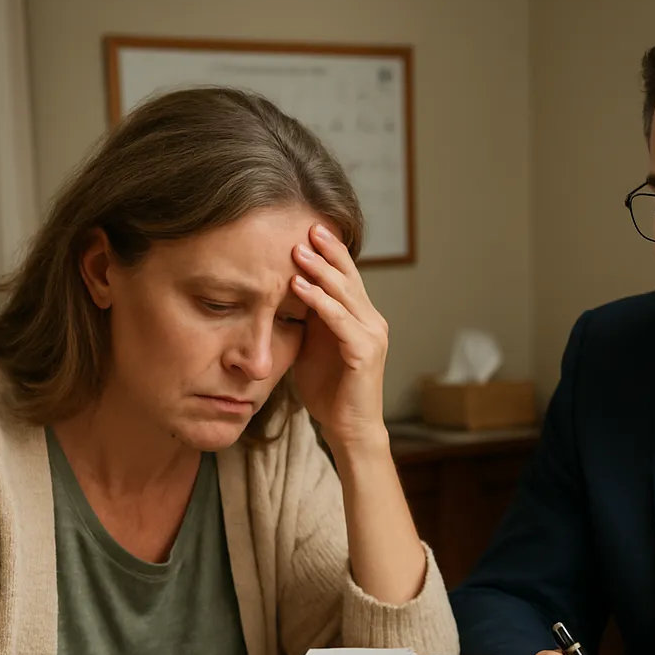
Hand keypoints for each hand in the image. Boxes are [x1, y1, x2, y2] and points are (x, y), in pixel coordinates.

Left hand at [290, 222, 389, 450]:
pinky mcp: (366, 352)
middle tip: (306, 226)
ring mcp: (372, 336)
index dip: (330, 253)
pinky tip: (299, 286)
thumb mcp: (312, 346)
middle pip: (349, 277)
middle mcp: (372, 321)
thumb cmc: (330, 391)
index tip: (307, 228)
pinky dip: (319, 301)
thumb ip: (306, 320)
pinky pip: (340, 320)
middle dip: (328, 251)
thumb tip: (282, 293)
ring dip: (320, 271)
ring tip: (298, 251)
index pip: (346, 277)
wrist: (348, 428)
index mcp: (360, 318)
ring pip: (345, 294)